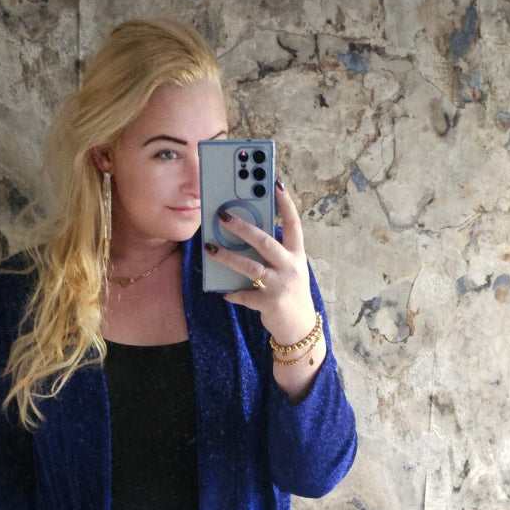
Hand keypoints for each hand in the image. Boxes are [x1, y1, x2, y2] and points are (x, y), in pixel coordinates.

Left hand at [205, 177, 315, 343]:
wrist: (299, 327)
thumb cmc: (289, 291)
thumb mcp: (289, 268)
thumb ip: (273, 252)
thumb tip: (246, 234)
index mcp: (296, 254)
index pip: (293, 223)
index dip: (285, 202)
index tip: (274, 182)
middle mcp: (290, 267)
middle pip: (264, 241)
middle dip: (242, 227)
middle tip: (222, 215)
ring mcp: (280, 285)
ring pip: (250, 267)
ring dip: (227, 257)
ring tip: (210, 248)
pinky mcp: (269, 303)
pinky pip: (244, 295)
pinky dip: (233, 293)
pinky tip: (224, 291)